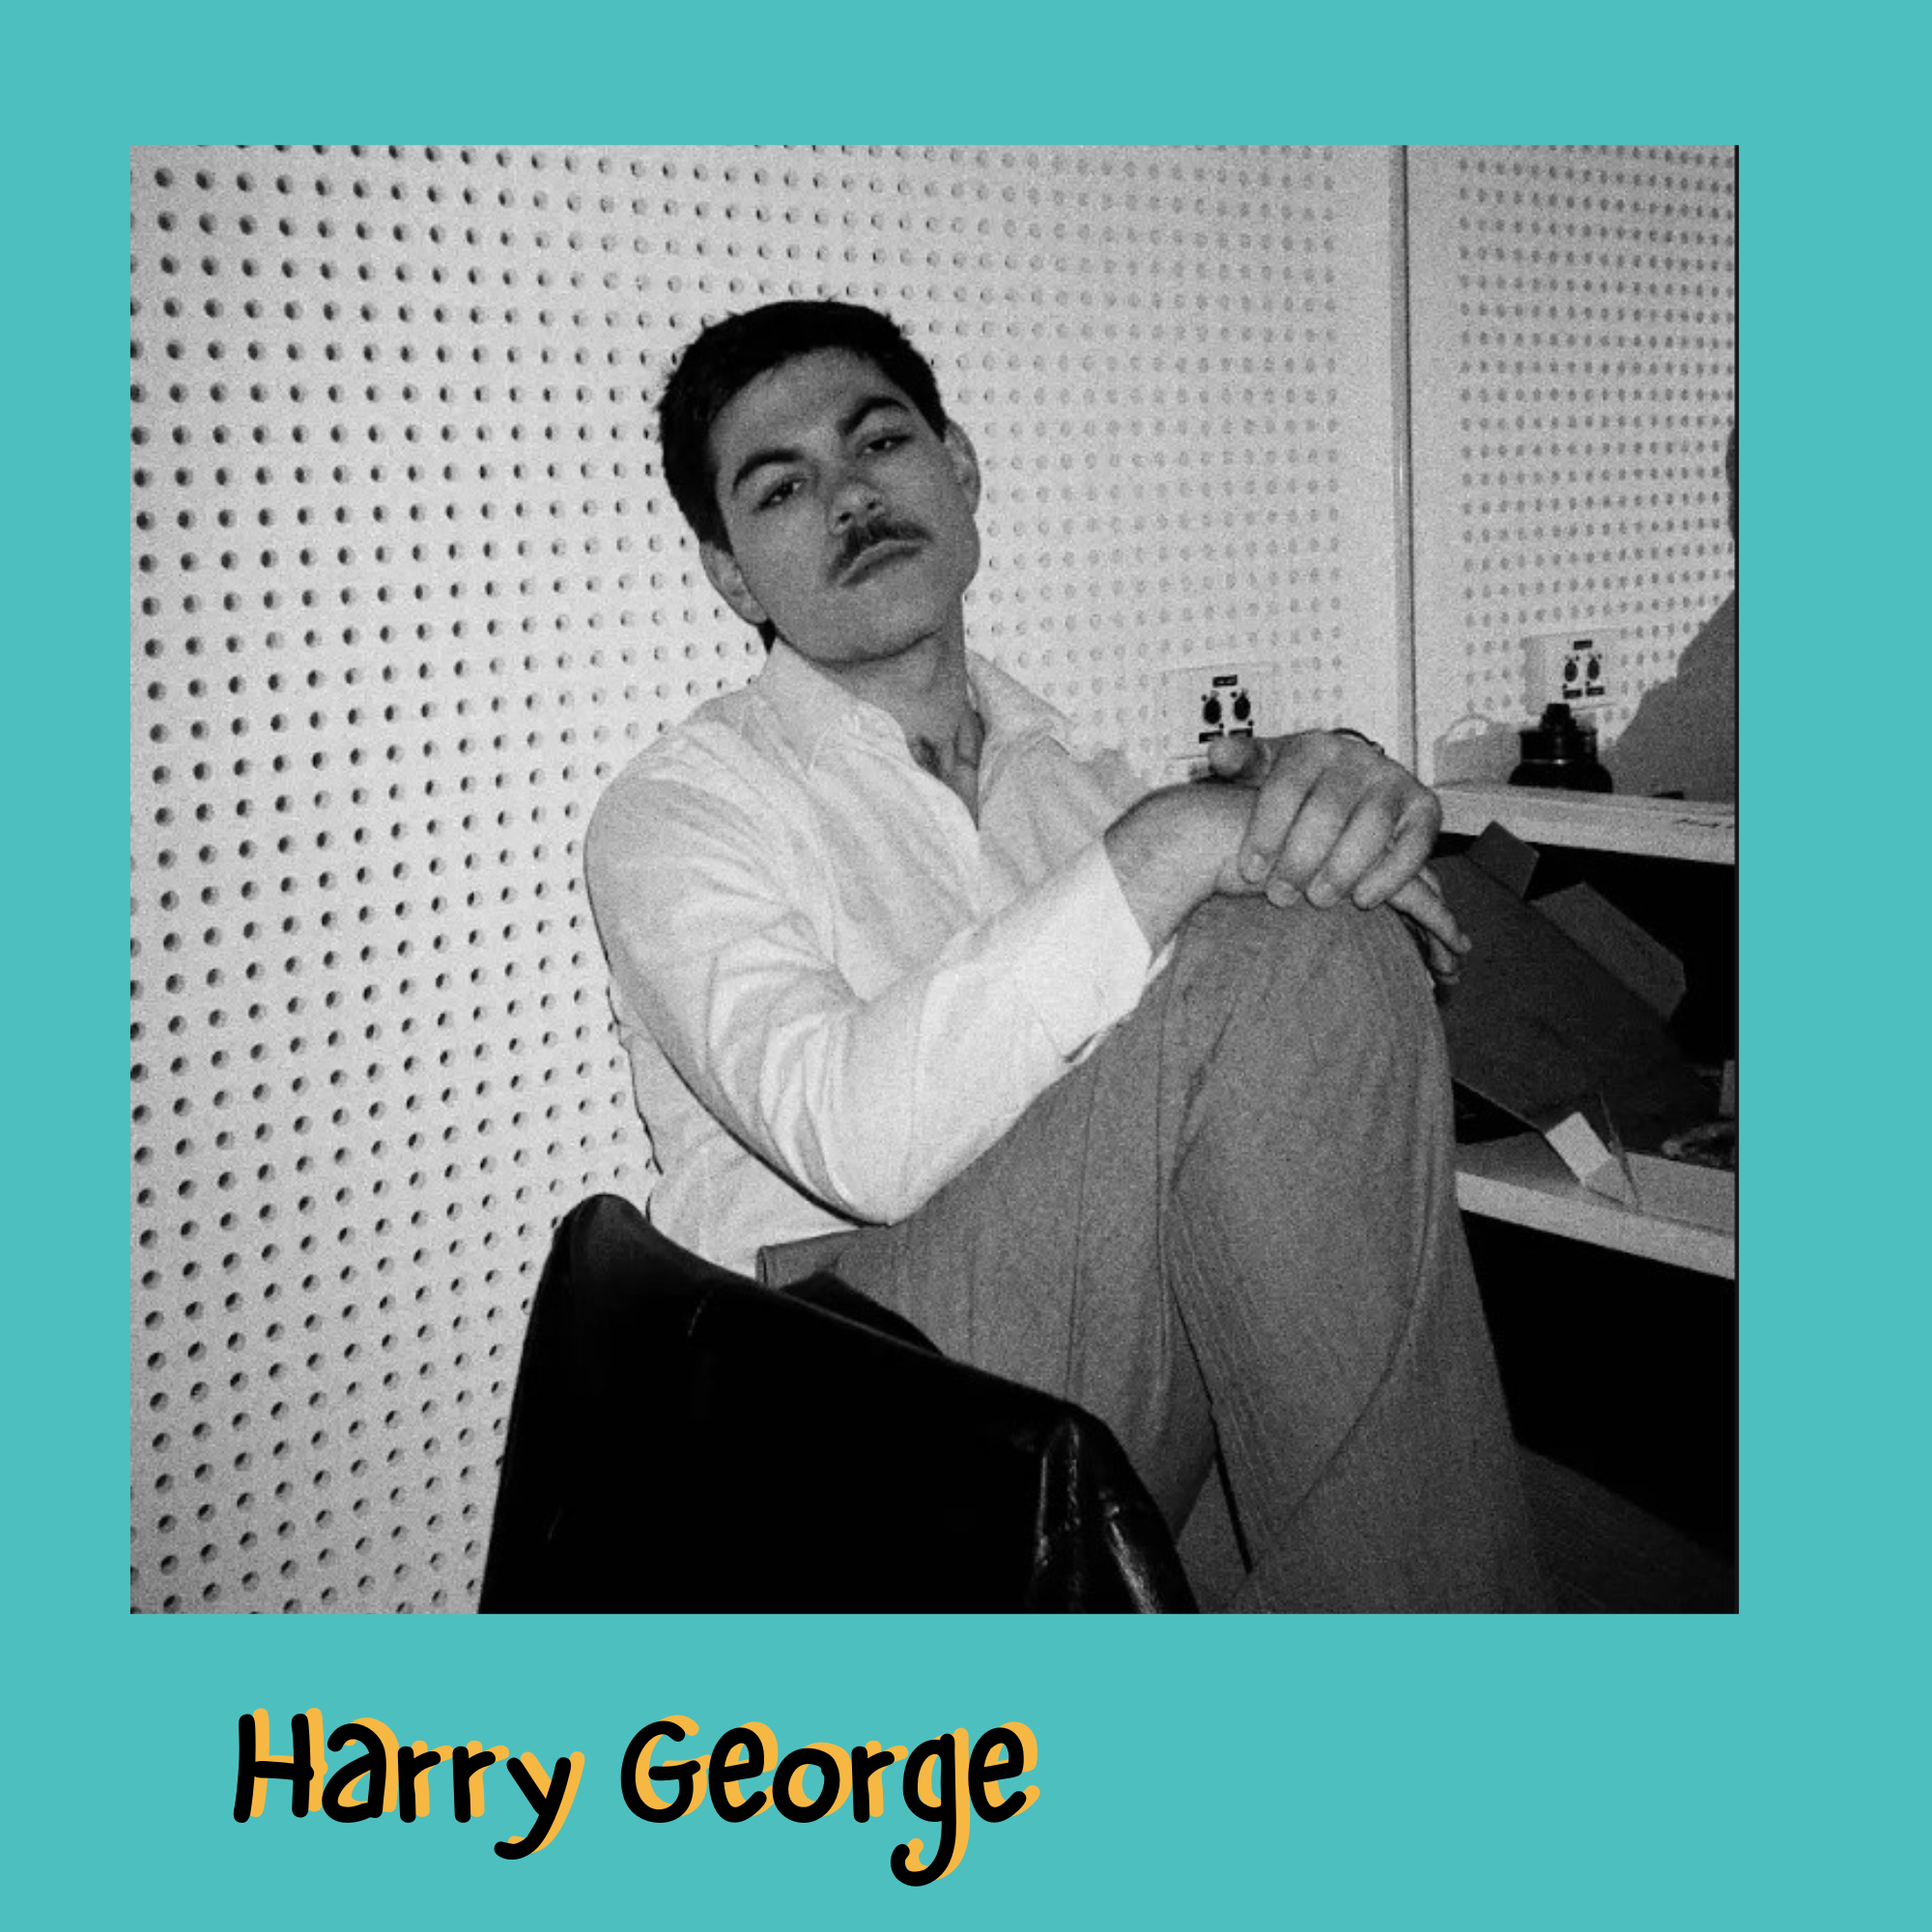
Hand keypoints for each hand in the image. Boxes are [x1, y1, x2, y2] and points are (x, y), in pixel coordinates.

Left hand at [1204, 731, 1469, 977]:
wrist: (1349, 784)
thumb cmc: (1298, 785)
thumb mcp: (1264, 769)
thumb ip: (1241, 762)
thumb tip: (1218, 753)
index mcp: (1312, 748)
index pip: (1287, 786)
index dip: (1267, 830)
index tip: (1250, 871)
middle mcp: (1357, 759)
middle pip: (1328, 809)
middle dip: (1301, 857)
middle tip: (1280, 895)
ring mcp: (1393, 782)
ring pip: (1372, 826)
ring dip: (1344, 868)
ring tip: (1318, 899)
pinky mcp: (1424, 809)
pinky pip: (1416, 843)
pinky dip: (1392, 874)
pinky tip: (1364, 899)